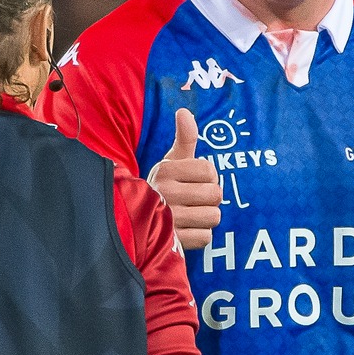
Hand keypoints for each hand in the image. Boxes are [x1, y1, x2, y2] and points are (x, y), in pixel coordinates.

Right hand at [150, 109, 220, 250]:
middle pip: (216, 194)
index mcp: (165, 170)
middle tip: (192, 200)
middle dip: (209, 199)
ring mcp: (167, 219)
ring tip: (189, 215)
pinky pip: (206, 237)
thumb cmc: (163, 187)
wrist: (137, 221)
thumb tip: (184, 111)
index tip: (191, 182)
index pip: (210, 171)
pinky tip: (186, 230)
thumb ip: (184, 139)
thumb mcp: (171, 162)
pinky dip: (199, 235)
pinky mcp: (172, 242)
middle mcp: (164, 193)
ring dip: (205, 218)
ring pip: (214, 217)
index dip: (207, 178)